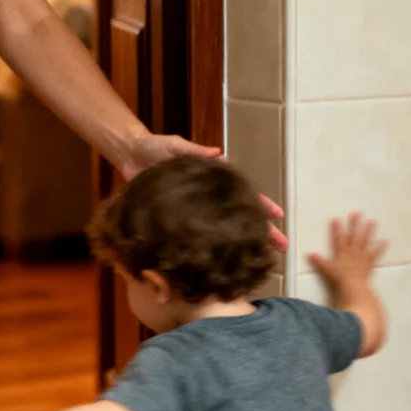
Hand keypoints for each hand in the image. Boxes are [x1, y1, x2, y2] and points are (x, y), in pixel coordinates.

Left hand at [116, 135, 288, 251]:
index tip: (279, 217)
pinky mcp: (177, 221)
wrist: (129, 156)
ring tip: (258, 260)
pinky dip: (212, 248)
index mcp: (213, 179)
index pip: (243, 193)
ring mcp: (194, 211)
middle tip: (280, 247)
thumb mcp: (175, 146)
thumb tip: (219, 153)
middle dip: (262, 230)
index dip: (262, 204)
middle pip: (240, 215)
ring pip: (224, 228)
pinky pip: (199, 235)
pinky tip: (220, 263)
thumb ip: (195, 151)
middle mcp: (208, 198)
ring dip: (242, 243)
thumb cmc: (154, 147)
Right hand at [307, 213, 387, 292]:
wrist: (353, 285)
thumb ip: (319, 261)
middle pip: (354, 235)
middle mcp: (353, 251)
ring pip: (366, 241)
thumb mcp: (326, 269)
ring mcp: (362, 256)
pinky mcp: (370, 262)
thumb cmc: (339, 278)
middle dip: (355, 224)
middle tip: (357, 213)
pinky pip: (376, 254)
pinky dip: (381, 248)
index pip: (338, 237)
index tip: (336, 218)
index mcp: (342, 251)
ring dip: (369, 231)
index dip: (337, 228)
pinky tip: (386, 241)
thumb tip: (310, 254)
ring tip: (372, 221)